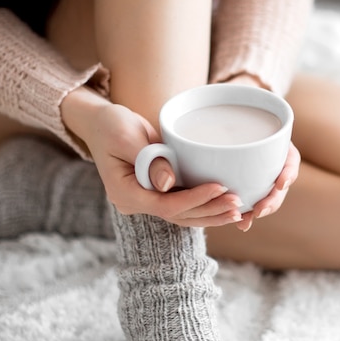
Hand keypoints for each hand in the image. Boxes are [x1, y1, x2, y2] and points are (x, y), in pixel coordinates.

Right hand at [61, 86, 243, 227]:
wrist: (102, 124)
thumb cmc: (112, 125)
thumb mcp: (127, 137)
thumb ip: (150, 160)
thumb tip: (169, 183)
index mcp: (125, 194)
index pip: (165, 205)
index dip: (195, 199)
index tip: (219, 187)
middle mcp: (135, 203)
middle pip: (178, 216)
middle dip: (209, 211)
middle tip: (238, 205)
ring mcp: (146, 201)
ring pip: (182, 216)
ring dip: (211, 214)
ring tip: (237, 211)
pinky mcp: (156, 195)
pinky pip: (182, 206)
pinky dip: (203, 206)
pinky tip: (225, 206)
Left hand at [222, 73, 300, 231]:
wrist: (227, 108)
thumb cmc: (233, 102)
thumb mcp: (235, 100)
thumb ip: (228, 106)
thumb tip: (214, 103)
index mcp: (279, 146)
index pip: (290, 161)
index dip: (287, 174)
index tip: (280, 182)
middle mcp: (274, 162)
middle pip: (280, 186)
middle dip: (271, 201)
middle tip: (258, 210)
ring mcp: (262, 174)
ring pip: (267, 197)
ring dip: (259, 211)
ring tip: (246, 221)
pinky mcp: (248, 183)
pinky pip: (251, 201)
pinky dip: (246, 212)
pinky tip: (239, 223)